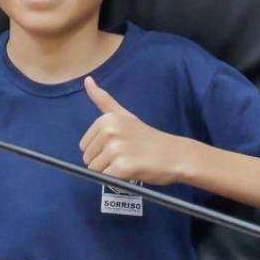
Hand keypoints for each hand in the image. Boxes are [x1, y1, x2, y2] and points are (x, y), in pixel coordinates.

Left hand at [79, 76, 193, 185]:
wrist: (174, 154)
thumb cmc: (146, 136)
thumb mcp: (124, 114)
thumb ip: (103, 100)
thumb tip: (87, 80)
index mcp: (106, 119)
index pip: (85, 145)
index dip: (100, 150)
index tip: (119, 144)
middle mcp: (109, 132)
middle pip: (88, 158)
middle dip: (104, 161)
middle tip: (125, 154)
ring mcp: (116, 149)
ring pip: (96, 170)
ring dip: (110, 171)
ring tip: (129, 161)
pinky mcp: (123, 167)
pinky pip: (106, 179)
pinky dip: (117, 179)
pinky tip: (132, 170)